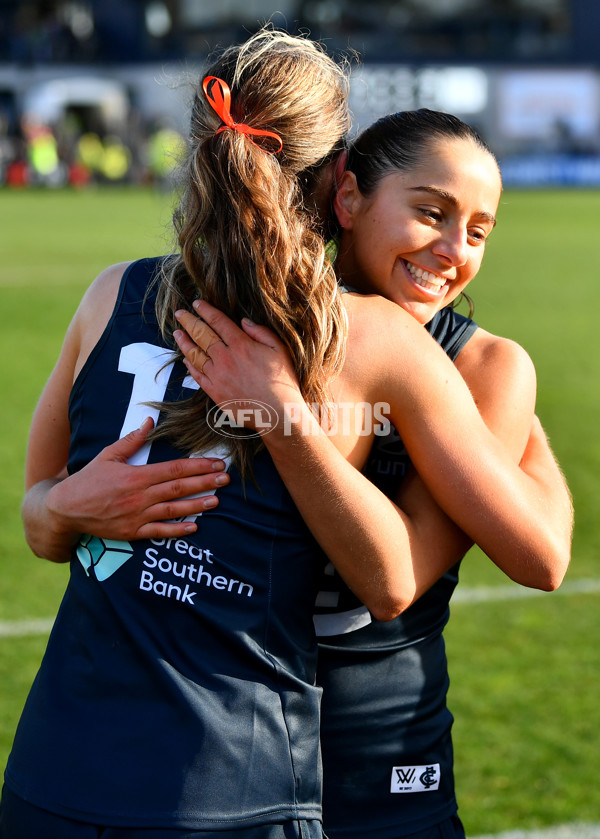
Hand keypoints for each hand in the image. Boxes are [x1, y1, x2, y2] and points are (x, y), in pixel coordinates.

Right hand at [45, 418, 229, 542]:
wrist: (66, 509)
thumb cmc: (89, 480)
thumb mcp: (108, 456)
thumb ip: (131, 441)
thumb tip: (149, 422)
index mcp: (136, 476)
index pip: (174, 469)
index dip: (197, 466)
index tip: (216, 463)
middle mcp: (140, 496)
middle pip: (179, 488)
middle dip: (205, 483)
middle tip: (226, 479)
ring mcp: (137, 516)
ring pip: (173, 510)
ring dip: (197, 506)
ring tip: (216, 501)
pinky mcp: (132, 532)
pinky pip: (159, 532)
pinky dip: (177, 530)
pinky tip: (194, 527)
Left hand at [174, 300, 303, 425]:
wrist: (278, 413)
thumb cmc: (282, 381)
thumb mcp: (279, 349)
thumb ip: (261, 332)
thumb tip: (244, 322)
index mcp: (241, 345)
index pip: (218, 322)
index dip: (206, 310)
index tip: (197, 303)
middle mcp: (225, 358)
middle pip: (202, 335)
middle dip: (189, 322)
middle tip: (180, 314)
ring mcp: (218, 376)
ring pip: (195, 354)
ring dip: (184, 342)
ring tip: (177, 333)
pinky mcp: (215, 392)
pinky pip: (197, 376)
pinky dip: (190, 366)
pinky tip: (185, 359)